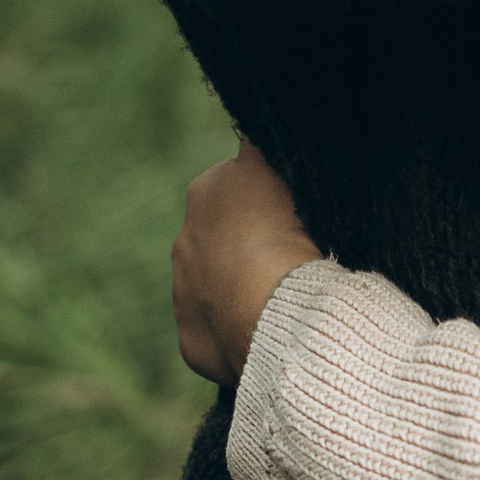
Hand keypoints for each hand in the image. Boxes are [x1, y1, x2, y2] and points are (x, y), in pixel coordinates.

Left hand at [173, 143, 321, 387]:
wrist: (271, 306)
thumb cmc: (287, 233)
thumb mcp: (285, 170)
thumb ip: (267, 154)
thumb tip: (262, 143)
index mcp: (207, 189)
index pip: (239, 179)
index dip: (269, 193)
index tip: (295, 208)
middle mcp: (185, 237)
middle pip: (222, 232)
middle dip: (251, 240)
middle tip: (292, 251)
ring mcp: (184, 290)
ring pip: (216, 280)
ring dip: (241, 283)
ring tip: (282, 293)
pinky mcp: (191, 337)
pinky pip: (218, 327)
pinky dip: (239, 326)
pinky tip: (268, 326)